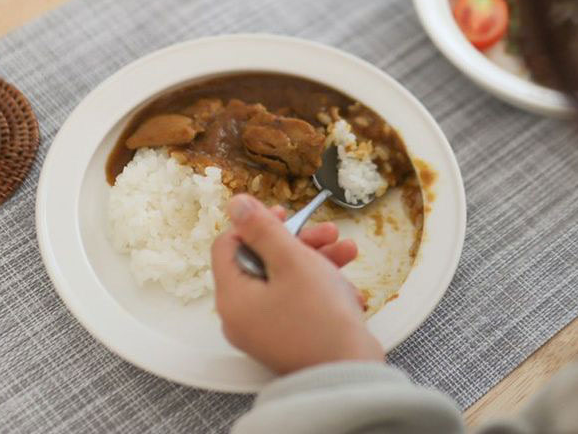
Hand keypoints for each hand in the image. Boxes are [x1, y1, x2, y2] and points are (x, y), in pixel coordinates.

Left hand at [211, 194, 384, 374]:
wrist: (350, 375)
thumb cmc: (320, 316)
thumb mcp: (292, 261)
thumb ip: (263, 228)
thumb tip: (236, 204)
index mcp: (232, 297)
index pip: (227, 246)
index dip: (255, 225)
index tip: (285, 216)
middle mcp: (241, 316)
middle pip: (261, 262)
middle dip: (298, 242)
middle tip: (328, 232)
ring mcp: (264, 330)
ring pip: (285, 280)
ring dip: (316, 261)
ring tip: (349, 252)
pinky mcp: (287, 339)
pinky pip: (296, 302)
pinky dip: (319, 288)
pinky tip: (348, 287)